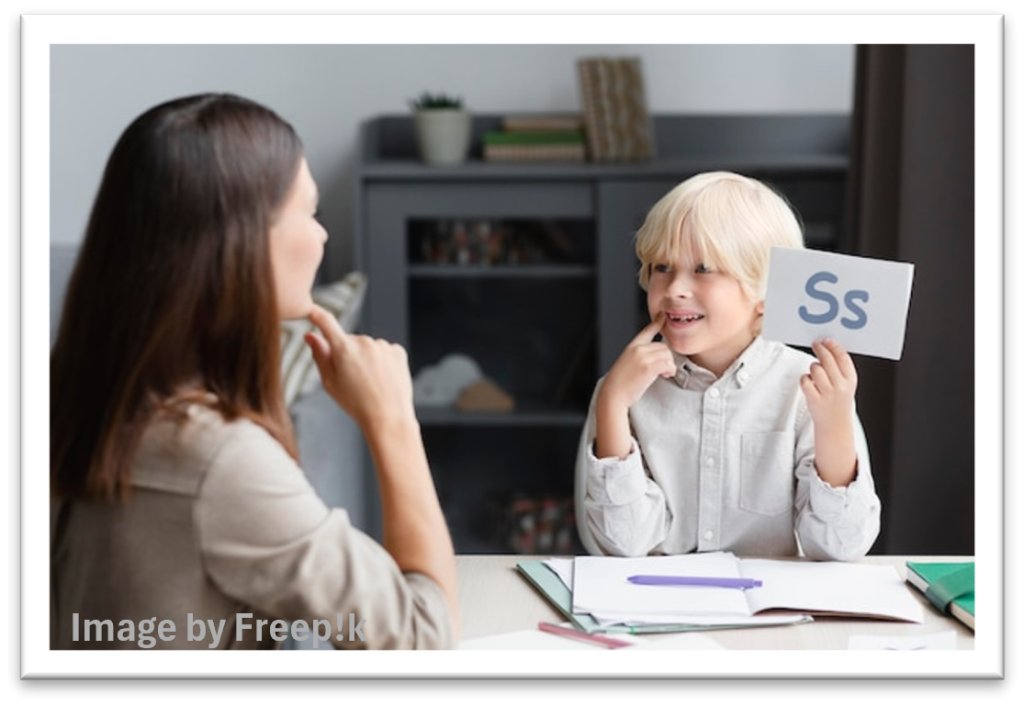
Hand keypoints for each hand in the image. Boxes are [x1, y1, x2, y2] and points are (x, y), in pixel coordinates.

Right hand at [303, 304, 415, 432]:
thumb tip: (310, 336)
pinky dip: (382, 362)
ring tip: (369, 382)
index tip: (311, 310)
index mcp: (343, 348)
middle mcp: (364, 341)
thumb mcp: (329, 382)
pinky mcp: (398, 351)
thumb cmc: (357, 404)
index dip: (316, 315)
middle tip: (351, 378)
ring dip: (366, 359)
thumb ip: (319, 356)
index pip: (326, 322)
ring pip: (368, 347)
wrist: (388, 417)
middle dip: (347, 354)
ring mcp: (382, 345)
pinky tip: (382, 378)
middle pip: (349, 341)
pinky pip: (384, 352)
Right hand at [598, 315, 676, 413]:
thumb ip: (638, 357)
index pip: (647, 331)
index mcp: (631, 347)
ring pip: (667, 354)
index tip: (662, 317)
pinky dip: (670, 370)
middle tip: (663, 370)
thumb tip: (655, 358)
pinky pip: (668, 364)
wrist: (613, 394)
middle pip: (663, 346)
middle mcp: (638, 349)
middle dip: (666, 358)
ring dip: (669, 365)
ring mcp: (643, 357)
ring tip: (663, 374)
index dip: (656, 323)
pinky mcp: (649, 367)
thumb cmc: (619, 384)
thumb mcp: (626, 363)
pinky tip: (665, 375)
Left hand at [800, 338, 857, 431]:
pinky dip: (805, 379)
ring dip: (813, 367)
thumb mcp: (847, 385)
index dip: (833, 346)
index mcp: (851, 380)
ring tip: (815, 373)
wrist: (835, 425)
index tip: (827, 340)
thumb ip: (840, 369)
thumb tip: (829, 347)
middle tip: (816, 344)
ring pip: (815, 368)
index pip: (842, 357)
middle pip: (827, 359)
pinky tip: (809, 383)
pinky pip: (805, 380)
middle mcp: (840, 386)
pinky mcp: (814, 399)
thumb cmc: (839, 401)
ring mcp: (827, 393)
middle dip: (820, 349)